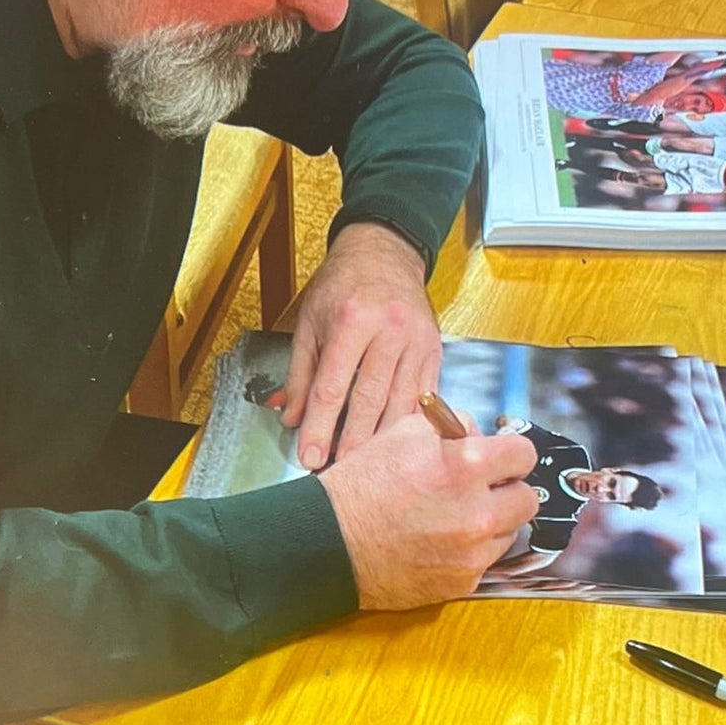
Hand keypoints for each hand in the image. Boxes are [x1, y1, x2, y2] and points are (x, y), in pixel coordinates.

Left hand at [281, 223, 440, 470]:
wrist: (384, 253)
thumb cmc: (345, 285)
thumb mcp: (311, 321)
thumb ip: (300, 373)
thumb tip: (290, 415)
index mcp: (352, 320)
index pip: (333, 387)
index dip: (320, 427)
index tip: (310, 455)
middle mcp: (389, 330)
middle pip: (369, 400)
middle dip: (351, 442)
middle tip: (339, 471)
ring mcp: (417, 341)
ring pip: (401, 403)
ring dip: (383, 440)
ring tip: (367, 466)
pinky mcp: (435, 350)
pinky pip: (424, 396)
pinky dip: (410, 423)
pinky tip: (398, 443)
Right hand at [320, 413, 538, 610]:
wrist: (330, 543)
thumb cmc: (361, 488)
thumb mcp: (402, 434)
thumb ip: (452, 428)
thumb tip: (479, 434)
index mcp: (465, 466)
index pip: (524, 454)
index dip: (512, 454)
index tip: (504, 460)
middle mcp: (477, 511)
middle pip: (528, 498)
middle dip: (508, 490)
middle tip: (484, 489)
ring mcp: (472, 551)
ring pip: (510, 532)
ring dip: (493, 523)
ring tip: (456, 516)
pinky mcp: (463, 581)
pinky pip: (486, 560)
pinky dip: (472, 551)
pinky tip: (442, 541)